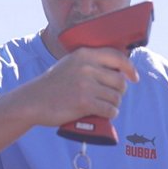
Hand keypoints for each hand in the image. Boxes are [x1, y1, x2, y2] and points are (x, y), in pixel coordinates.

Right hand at [19, 46, 138, 126]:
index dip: (129, 68)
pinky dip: (110, 114)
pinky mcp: (84, 102)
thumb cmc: (54, 85)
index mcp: (85, 54)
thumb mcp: (71, 64)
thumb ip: (91, 63)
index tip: (134, 78)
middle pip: (120, 81)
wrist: (34, 101)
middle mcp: (87, 67)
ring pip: (116, 97)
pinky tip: (103, 114)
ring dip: (114, 105)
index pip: (117, 57)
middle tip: (111, 97)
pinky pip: (109, 110)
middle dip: (119, 92)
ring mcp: (86, 85)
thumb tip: (119, 70)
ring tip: (104, 107)